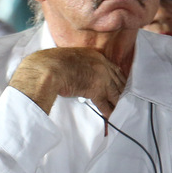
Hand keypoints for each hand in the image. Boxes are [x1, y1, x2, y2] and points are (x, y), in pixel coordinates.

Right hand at [9, 47, 125, 116]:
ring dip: (117, 103)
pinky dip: (108, 112)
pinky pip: (104, 104)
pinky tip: (110, 117)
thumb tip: (69, 70)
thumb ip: (74, 63)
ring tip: (120, 110)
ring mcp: (100, 78)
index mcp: (94, 55)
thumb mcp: (67, 56)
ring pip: (114, 93)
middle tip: (124, 100)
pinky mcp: (95, 91)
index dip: (117, 78)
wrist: (47, 68)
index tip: (120, 85)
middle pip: (117, 81)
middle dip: (121, 92)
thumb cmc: (50, 62)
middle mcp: (101, 66)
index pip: (113, 68)